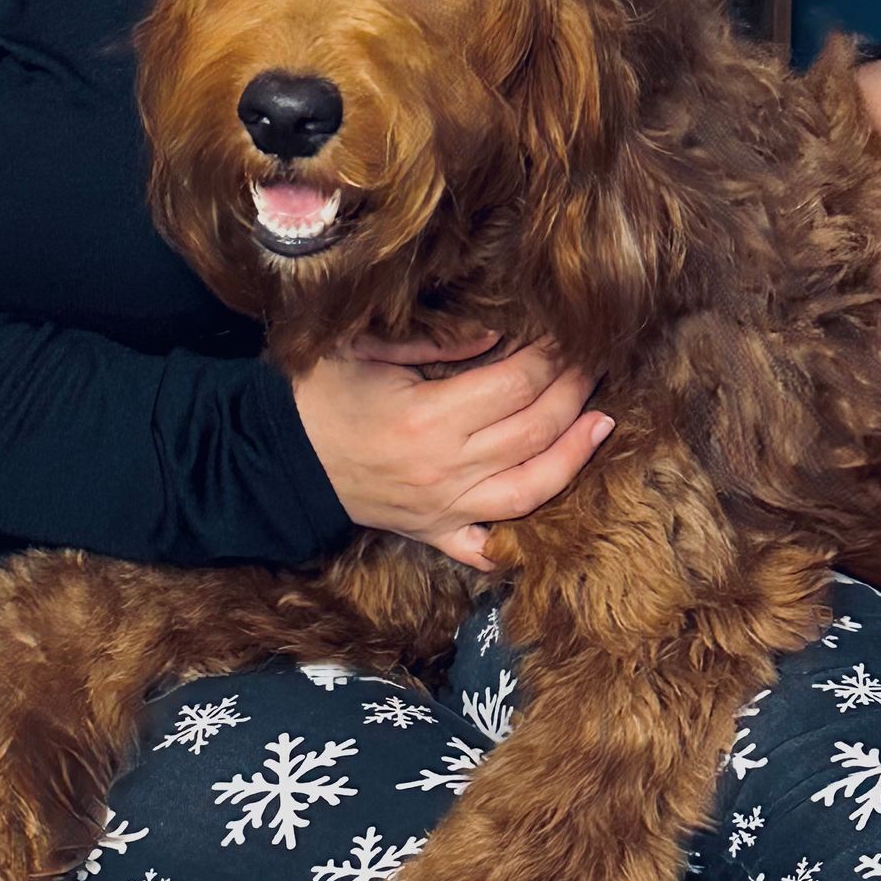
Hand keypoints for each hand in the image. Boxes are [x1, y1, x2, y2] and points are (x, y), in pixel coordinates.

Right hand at [291, 326, 611, 570]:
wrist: (278, 458)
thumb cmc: (319, 396)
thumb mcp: (366, 348)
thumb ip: (434, 341)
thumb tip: (496, 337)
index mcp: (427, 418)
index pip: (517, 384)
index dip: (551, 356)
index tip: (566, 333)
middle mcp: (444, 469)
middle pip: (536, 429)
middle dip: (574, 390)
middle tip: (591, 363)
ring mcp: (444, 508)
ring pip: (533, 489)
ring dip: (575, 454)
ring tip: (601, 422)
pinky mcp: (436, 533)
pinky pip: (488, 546)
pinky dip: (521, 536)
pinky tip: (553, 507)